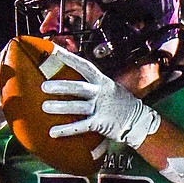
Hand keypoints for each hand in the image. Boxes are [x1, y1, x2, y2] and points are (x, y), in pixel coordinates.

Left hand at [41, 47, 160, 147]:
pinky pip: (80, 126)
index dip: (69, 58)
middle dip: (60, 86)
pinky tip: (53, 132)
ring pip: (77, 107)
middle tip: (44, 86)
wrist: (139, 121)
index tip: (54, 50)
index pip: (84, 66)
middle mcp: (101, 93)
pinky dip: (66, 129)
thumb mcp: (112, 88)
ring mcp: (101, 108)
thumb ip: (96, 84)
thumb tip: (74, 80)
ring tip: (45, 107)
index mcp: (103, 82)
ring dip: (60, 107)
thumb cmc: (122, 104)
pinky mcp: (100, 123)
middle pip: (78, 87)